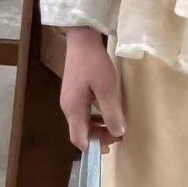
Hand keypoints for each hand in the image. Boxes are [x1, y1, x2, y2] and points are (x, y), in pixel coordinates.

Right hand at [60, 27, 126, 152]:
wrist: (81, 39)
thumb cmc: (94, 63)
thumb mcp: (107, 88)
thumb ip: (111, 112)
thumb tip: (118, 133)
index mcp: (73, 109)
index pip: (79, 139)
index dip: (95, 147)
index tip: (113, 145)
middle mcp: (68, 108)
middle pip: (80, 133)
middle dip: (99, 137)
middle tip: (119, 134)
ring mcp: (69, 100)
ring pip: (82, 123)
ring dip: (98, 128)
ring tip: (116, 125)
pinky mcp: (73, 93)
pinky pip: (83, 113)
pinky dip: (95, 118)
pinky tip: (107, 112)